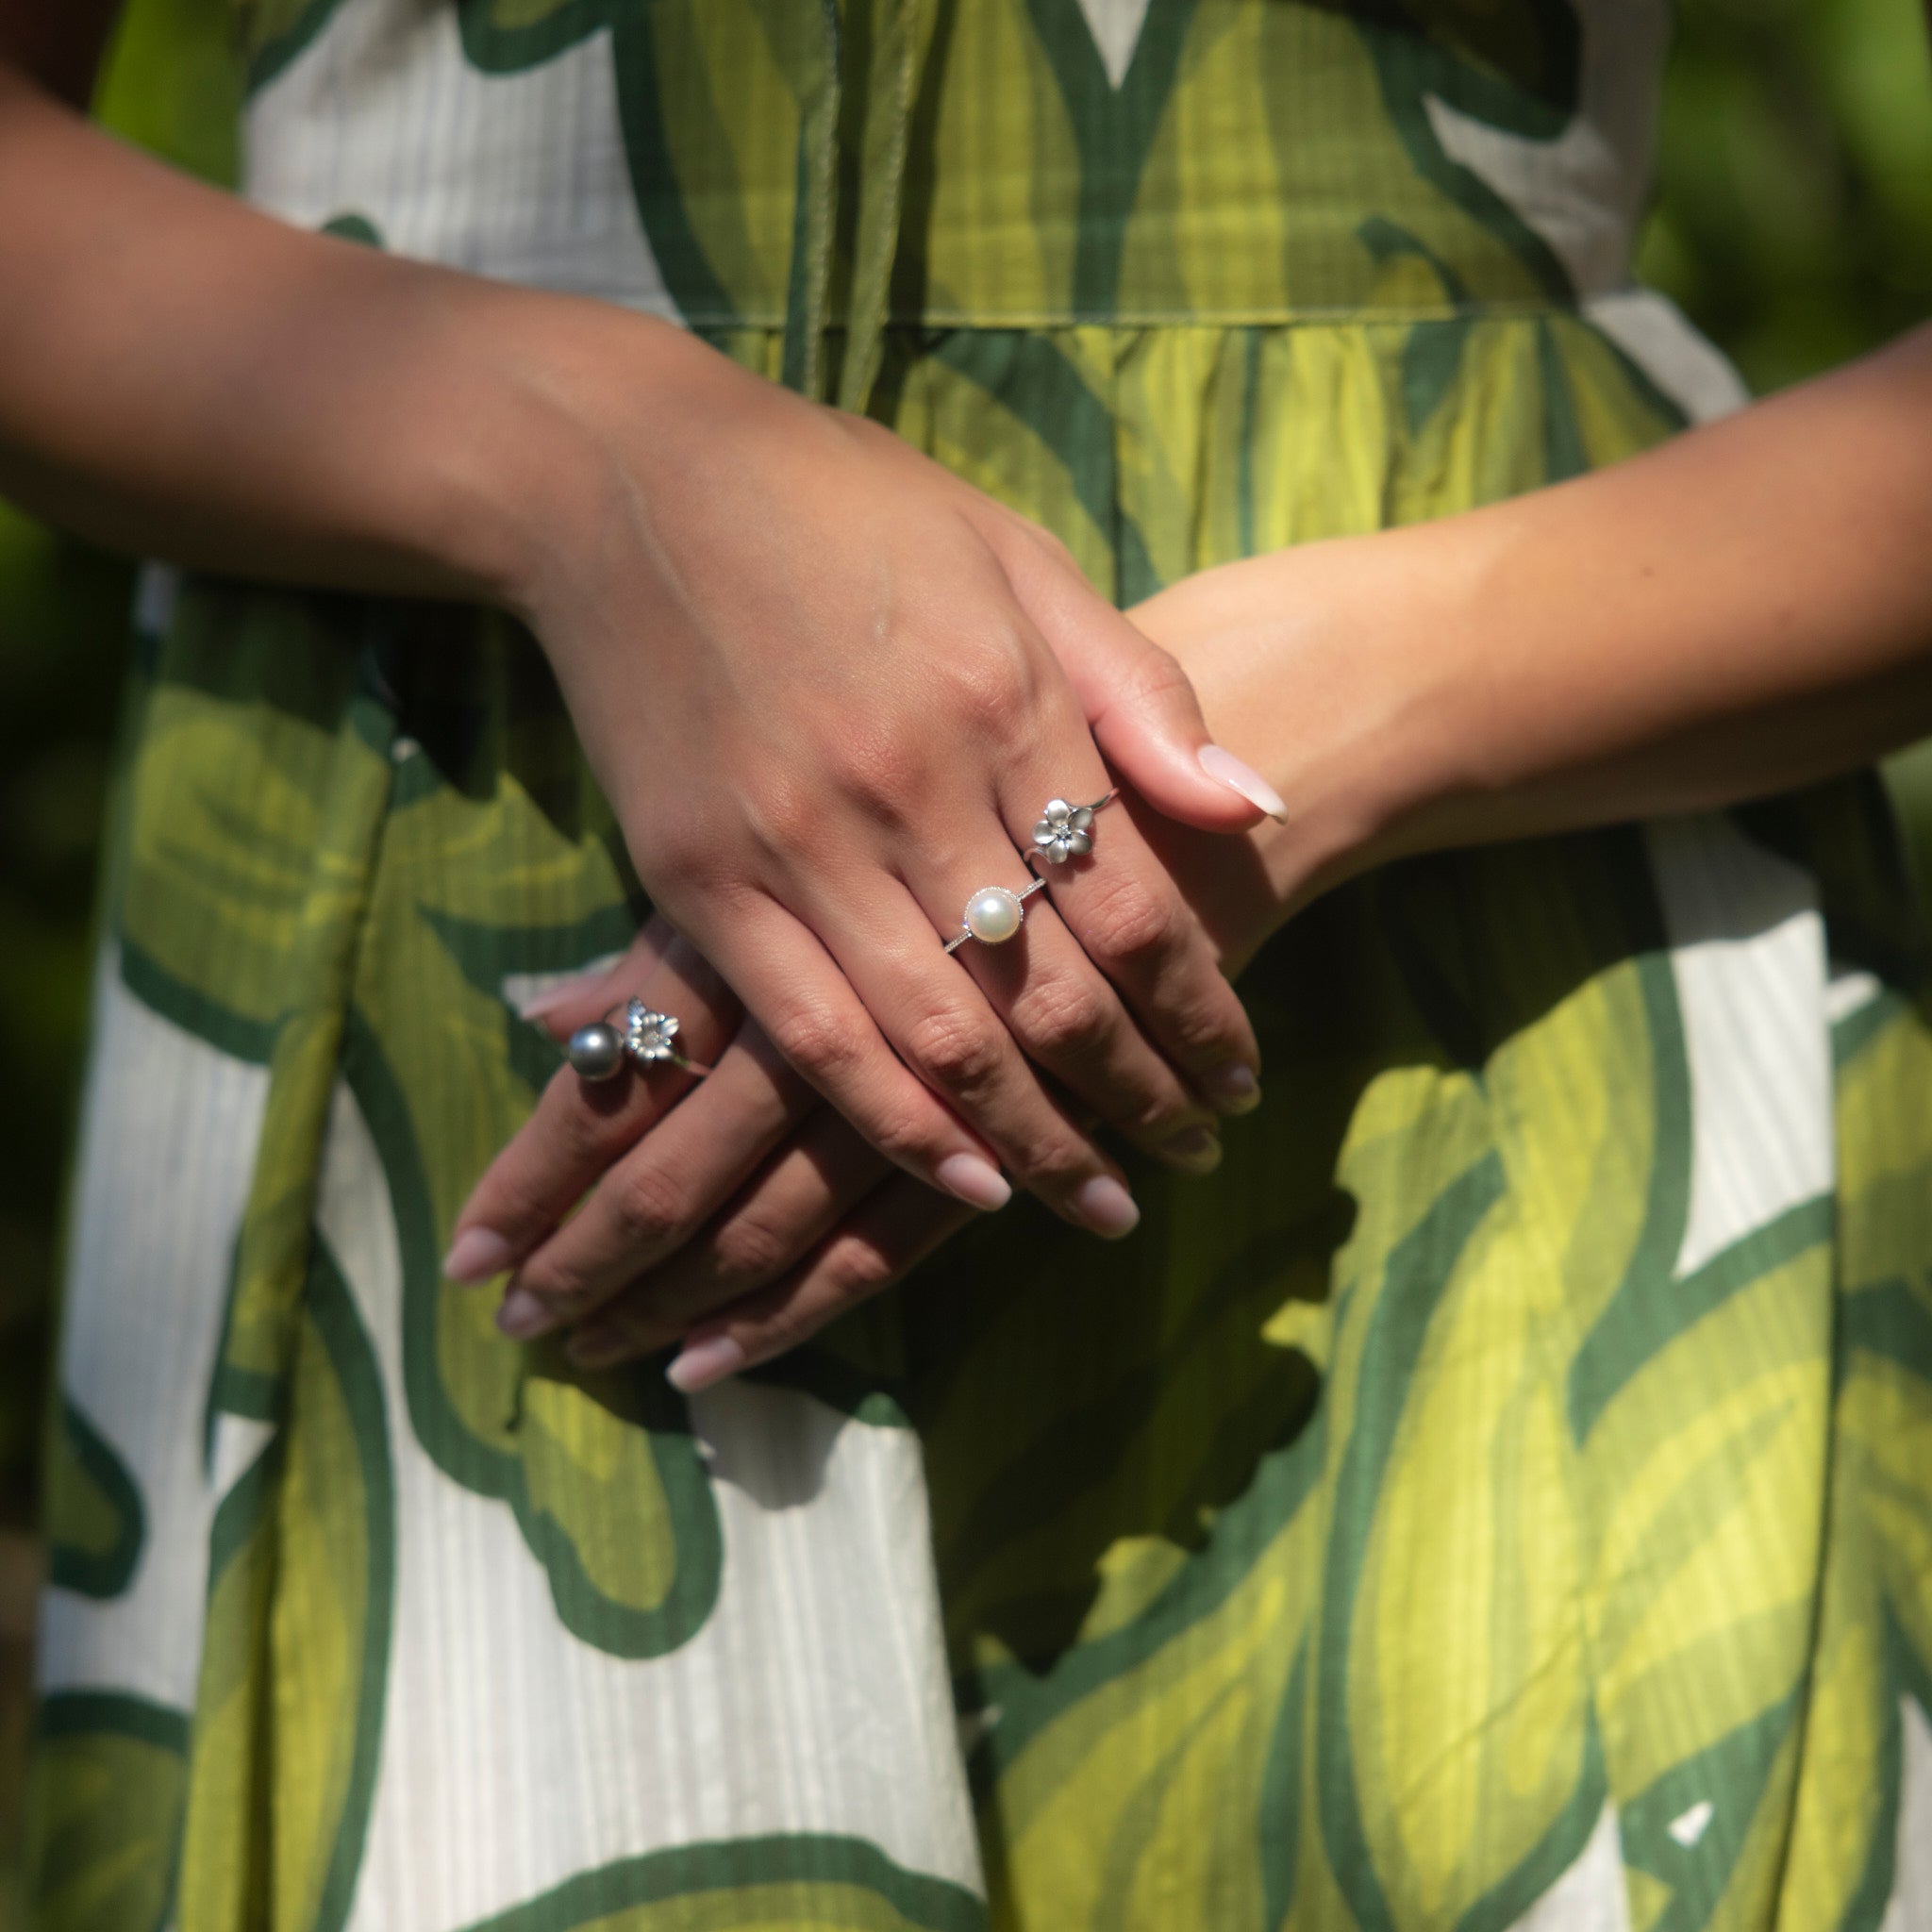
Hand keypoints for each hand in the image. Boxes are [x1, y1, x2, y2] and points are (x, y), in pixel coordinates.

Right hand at [510, 312, 1281, 1235]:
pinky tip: (959, 1183)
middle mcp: (909, 786)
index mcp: (1004, 700)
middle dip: (1136, 1096)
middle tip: (1190, 1161)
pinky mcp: (700, 881)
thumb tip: (1257, 805)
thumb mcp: (1017, 558)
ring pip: (940, 1040)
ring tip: (1099, 1204)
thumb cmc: (844, 508)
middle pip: (1051, 995)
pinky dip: (892, 1123)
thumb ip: (1137, 692)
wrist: (624, 480)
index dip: (1199, 1012)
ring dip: (1032, 1143)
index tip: (1239, 1079)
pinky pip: (811, 1036)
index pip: (1135, 906)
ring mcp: (797, 842)